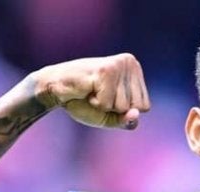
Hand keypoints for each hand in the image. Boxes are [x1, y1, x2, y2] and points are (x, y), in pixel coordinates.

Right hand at [30, 54, 150, 128]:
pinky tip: (87, 90)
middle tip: (98, 94)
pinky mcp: (106, 71)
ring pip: (122, 106)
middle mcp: (130, 63)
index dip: (123, 111)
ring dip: (103, 105)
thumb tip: (135, 114)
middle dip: (114, 109)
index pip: (144, 107)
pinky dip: (95, 103)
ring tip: (92, 91)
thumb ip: (126, 120)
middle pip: (135, 107)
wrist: (54, 90)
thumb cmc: (84, 101)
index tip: (107, 97)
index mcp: (135, 70)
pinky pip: (107, 104)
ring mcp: (119, 65)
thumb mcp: (110, 116)